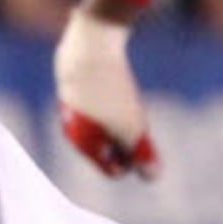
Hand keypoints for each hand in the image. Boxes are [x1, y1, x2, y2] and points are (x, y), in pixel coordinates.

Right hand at [53, 10, 158, 178]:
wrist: (90, 47)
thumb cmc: (112, 92)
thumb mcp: (133, 126)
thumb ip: (141, 154)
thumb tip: (151, 177)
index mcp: (83, 145)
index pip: (113, 171)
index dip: (134, 161)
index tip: (144, 139)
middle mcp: (72, 131)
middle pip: (108, 149)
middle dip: (126, 140)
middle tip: (137, 116)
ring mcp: (71, 108)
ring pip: (102, 125)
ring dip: (118, 120)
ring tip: (126, 98)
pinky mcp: (75, 87)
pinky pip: (96, 103)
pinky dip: (109, 100)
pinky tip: (114, 83)